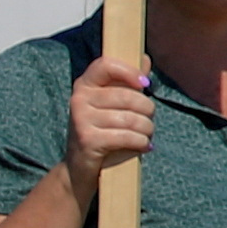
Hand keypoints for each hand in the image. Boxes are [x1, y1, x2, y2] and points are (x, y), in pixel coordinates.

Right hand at [63, 59, 156, 181]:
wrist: (79, 168)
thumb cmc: (101, 131)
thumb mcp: (112, 105)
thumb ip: (128, 82)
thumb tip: (145, 59)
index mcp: (85, 85)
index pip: (106, 64)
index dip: (130, 71)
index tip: (145, 85)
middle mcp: (79, 99)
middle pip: (129, 97)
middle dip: (148, 111)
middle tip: (147, 121)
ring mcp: (81, 119)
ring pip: (132, 119)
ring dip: (147, 129)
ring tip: (145, 135)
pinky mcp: (88, 139)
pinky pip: (128, 136)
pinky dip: (142, 143)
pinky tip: (143, 146)